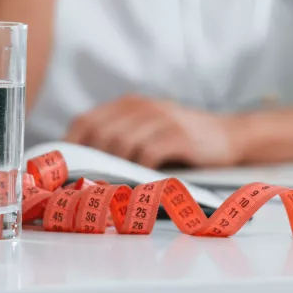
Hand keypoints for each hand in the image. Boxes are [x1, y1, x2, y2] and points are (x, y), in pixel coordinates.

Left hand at [64, 95, 238, 169]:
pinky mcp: (179, 134)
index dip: (70, 146)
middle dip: (90, 162)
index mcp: (128, 104)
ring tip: (111, 187)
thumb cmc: (181, 139)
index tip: (63, 170)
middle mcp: (141, 107)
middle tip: (87, 186)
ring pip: (121, 143)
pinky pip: (147, 153)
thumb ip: (121, 138)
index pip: (86, 121)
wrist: (228, 135)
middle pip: (100, 133)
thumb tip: (84, 168)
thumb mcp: (148, 129)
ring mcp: (161, 118)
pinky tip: (139, 182)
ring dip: (113, 169)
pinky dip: (138, 171)